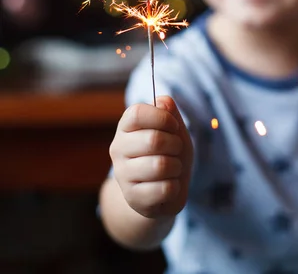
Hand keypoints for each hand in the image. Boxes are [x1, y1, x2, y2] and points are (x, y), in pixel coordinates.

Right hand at [109, 96, 192, 219]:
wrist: (164, 190)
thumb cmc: (169, 152)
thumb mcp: (174, 129)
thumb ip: (169, 111)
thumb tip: (163, 102)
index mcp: (125, 126)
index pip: (137, 113)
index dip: (162, 118)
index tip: (173, 125)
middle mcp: (117, 149)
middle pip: (153, 140)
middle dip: (175, 144)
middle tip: (176, 150)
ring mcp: (122, 175)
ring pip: (161, 166)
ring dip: (176, 166)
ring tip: (172, 168)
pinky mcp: (133, 198)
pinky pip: (165, 189)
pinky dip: (175, 187)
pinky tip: (167, 186)